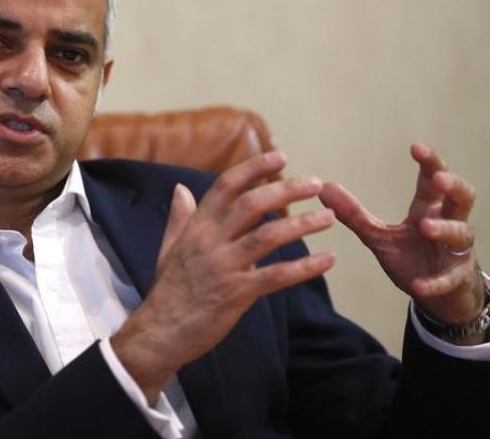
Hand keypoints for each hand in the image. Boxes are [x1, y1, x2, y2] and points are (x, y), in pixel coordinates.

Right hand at [111, 152, 336, 401]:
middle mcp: (209, 241)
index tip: (280, 157)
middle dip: (286, 190)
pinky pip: (275, 276)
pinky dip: (304, 267)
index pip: (226, 186)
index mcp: (197, 226)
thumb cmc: (169, 290)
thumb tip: (180, 187)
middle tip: (316, 184)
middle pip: (251, 204)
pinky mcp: (236, 294)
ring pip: (267, 236)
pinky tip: (327, 260)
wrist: (161, 332)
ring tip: (328, 218)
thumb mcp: (169, 247)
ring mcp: (223, 267)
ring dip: (302, 224)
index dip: (254, 168)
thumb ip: (180, 217)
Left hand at [318, 143, 484, 334]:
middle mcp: (448, 224)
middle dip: (454, 185)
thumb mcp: (379, 236)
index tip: (415, 147)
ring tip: (425, 227)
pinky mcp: (456, 279)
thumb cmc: (413, 257)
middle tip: (438, 179)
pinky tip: (418, 286)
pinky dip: (435, 282)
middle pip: (463, 197)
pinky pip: (449, 279)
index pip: (433, 179)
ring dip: (445, 228)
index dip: (429, 162)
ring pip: (461, 232)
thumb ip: (354, 214)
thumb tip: (324, 188)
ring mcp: (456, 252)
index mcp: (428, 209)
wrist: (438, 297)